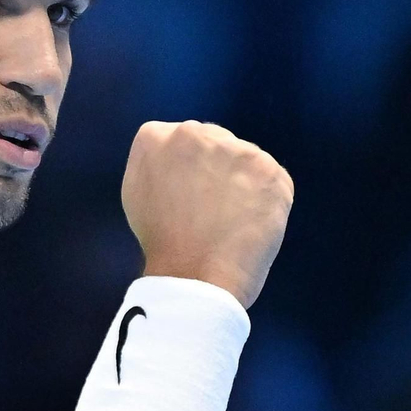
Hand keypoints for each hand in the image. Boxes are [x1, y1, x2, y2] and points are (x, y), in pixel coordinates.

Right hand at [121, 121, 293, 308]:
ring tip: (230, 221)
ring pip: (245, 160)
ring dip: (243, 183)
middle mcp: (194, 133)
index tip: (188, 197)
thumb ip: (156, 161)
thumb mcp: (138, 191)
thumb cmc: (162, 244)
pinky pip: (272, 180)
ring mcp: (235, 149)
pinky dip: (267, 200)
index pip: (182, 140)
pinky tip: (250, 223)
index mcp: (155, 136)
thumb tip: (179, 155)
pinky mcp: (269, 170)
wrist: (194, 277)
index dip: (189, 171)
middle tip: (211, 210)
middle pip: (215, 143)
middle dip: (216, 169)